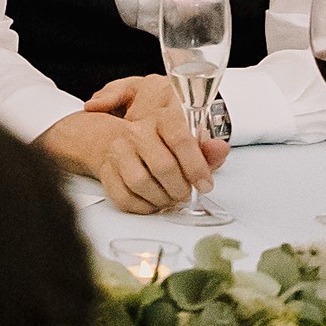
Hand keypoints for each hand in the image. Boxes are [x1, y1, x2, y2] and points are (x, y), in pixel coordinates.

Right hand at [45, 79, 228, 212]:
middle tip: (185, 193)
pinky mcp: (105, 171)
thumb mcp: (184, 140)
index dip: (196, 167)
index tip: (204, 184)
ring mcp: (117, 151)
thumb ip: (205, 148)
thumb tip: (220, 148)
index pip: (180, 140)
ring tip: (168, 197)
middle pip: (163, 166)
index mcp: (160, 119)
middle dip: (180, 188)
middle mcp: (136, 132)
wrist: (110, 140)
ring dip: (161, 198)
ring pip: (141, 183)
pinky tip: (151, 201)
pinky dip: (143, 206)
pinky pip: (125, 197)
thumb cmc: (154, 143)